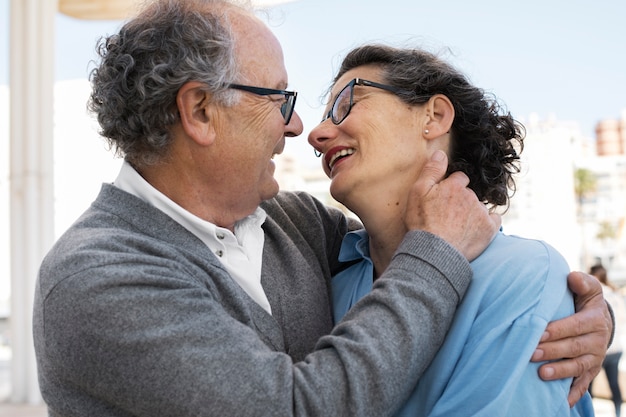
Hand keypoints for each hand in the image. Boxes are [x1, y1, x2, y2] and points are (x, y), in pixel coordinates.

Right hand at [405, 150, 500, 260]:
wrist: (434, 252)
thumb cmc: (422, 223)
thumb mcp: (418, 193)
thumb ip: (431, 171)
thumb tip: (441, 153)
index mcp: (454, 186)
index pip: (459, 179)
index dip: (451, 188)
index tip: (443, 200)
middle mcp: (471, 196)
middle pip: (469, 193)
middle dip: (461, 200)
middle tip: (447, 216)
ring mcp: (481, 212)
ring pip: (479, 206)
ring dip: (472, 212)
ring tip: (457, 227)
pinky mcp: (489, 228)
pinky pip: (494, 219)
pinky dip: (487, 222)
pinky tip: (475, 230)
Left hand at [531, 271, 611, 406]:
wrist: (600, 322)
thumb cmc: (584, 302)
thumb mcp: (588, 290)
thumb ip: (582, 283)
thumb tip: (572, 277)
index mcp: (594, 320)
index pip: (575, 325)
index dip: (558, 330)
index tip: (540, 332)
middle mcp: (596, 341)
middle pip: (574, 348)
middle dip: (553, 351)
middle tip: (531, 353)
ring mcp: (594, 359)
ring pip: (578, 367)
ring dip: (560, 372)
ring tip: (541, 374)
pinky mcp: (590, 372)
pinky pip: (582, 385)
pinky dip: (572, 394)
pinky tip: (559, 401)